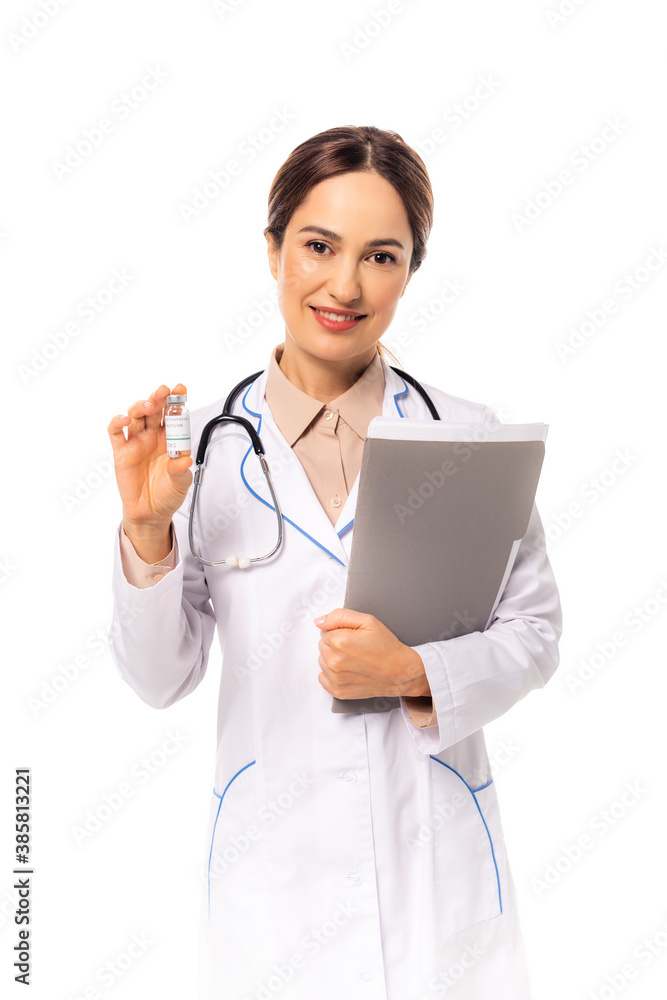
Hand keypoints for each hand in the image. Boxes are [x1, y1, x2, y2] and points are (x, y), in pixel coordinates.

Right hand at [107, 383, 192, 527]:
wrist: (151, 513)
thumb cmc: (167, 494)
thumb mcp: (180, 483)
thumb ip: (181, 470)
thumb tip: (184, 459)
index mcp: (170, 439)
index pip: (173, 415)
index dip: (176, 400)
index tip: (180, 389)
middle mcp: (152, 437)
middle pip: (154, 411)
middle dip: (159, 398)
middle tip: (165, 391)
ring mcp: (136, 442)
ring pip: (135, 416)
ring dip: (141, 407)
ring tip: (149, 406)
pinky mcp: (121, 452)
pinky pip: (116, 433)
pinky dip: (117, 422)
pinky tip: (123, 419)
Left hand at [314, 608, 428, 699]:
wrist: (400, 672)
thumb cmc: (387, 647)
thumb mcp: (368, 621)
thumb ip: (340, 616)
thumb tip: (319, 621)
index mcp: (340, 641)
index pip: (325, 630)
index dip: (340, 631)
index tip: (353, 636)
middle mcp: (335, 660)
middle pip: (322, 645)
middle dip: (335, 644)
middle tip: (355, 647)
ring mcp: (335, 677)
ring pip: (323, 660)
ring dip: (333, 658)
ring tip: (354, 659)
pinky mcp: (337, 690)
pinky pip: (323, 677)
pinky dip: (332, 674)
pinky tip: (348, 670)